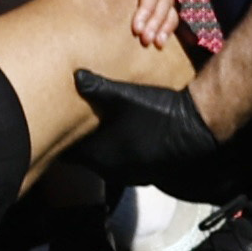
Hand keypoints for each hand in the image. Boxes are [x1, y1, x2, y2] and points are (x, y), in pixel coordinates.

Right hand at [59, 0, 178, 47]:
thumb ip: (112, 19)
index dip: (161, 26)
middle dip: (165, 25)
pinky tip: (137, 26)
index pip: (159, 6)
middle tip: (156, 44)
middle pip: (167, 2)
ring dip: (157, 20)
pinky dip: (147, 10)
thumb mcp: (97, 8)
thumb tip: (114, 46)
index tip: (156, 45)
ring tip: (145, 38)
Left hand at [71, 70, 249, 199]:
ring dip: (101, 149)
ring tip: (98, 129)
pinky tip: (124, 135)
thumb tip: (75, 75)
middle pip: (88, 160)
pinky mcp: (148, 172)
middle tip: (73, 125)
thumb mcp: (125, 95)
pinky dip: (119, 152)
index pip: (70, 154)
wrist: (195, 127)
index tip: (56, 128)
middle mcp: (114, 171)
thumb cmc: (157, 111)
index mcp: (102, 156)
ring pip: (107, 163)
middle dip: (80, 145)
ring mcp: (132, 174)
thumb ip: (98, 87)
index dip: (63, 141)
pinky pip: (124, 164)